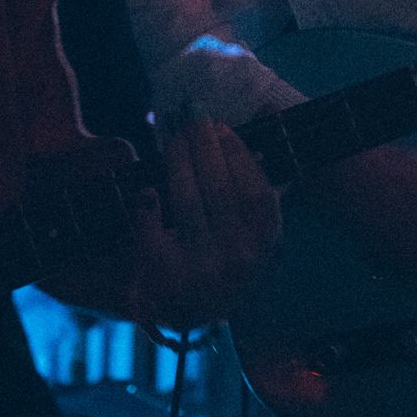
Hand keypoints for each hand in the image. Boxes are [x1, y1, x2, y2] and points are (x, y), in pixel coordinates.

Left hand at [126, 118, 281, 328]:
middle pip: (217, 186)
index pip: (253, 184)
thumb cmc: (229, 247)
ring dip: (177, 161)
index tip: (219, 126)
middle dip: (202, 145)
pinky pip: (155, 234)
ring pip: (186, 201)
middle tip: (190, 118)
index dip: (236, 151)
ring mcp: (205, 270)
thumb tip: (268, 107)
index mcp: (265, 238)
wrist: (198, 310)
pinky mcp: (169, 282)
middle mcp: (240, 256)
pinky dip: (149, 208)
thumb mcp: (254, 215)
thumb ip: (261, 164)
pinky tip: (148, 189)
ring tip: (173, 139)